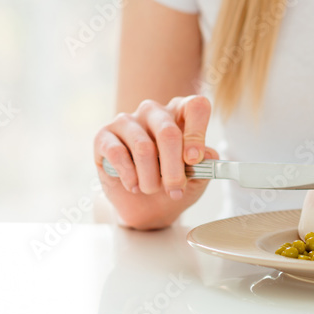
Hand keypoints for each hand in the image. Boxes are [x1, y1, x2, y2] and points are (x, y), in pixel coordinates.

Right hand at [94, 96, 217, 208]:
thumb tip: (209, 155)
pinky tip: (134, 186)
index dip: (197, 132)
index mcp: (181, 113)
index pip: (196, 106)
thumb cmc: (173, 184)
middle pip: (168, 132)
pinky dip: (129, 176)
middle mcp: (154, 111)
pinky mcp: (104, 136)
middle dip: (174, 168)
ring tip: (152, 189)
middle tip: (176, 189)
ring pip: (143, 147)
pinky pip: (117, 153)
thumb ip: (206, 165)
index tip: (195, 160)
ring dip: (151, 178)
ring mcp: (127, 121)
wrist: (146, 206)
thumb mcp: (197, 178)